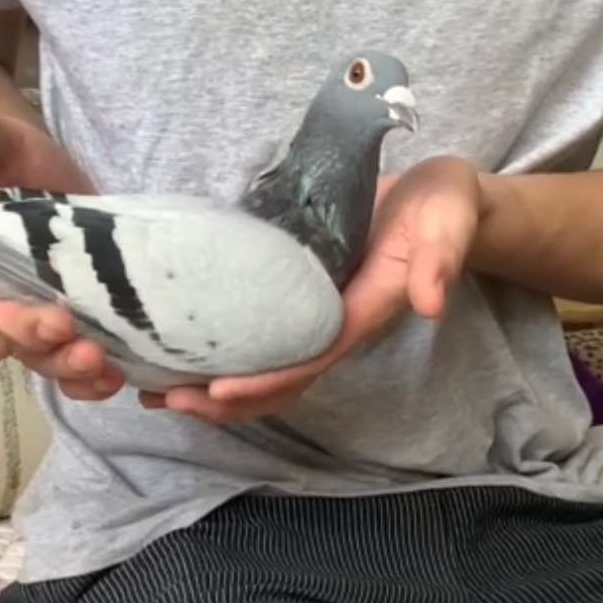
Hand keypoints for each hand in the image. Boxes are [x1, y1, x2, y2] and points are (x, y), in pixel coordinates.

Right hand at [0, 86, 124, 400]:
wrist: (58, 174)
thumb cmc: (15, 162)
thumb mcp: (0, 146)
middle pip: (6, 342)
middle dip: (33, 341)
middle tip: (64, 328)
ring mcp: (36, 324)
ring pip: (46, 360)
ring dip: (70, 367)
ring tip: (100, 362)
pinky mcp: (79, 328)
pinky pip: (81, 368)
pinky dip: (97, 378)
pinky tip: (120, 374)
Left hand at [153, 156, 482, 424]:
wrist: (443, 202)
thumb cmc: (444, 210)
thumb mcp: (448, 223)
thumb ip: (441, 260)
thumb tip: (431, 304)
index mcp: (363, 315)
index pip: (308, 361)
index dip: (264, 381)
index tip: (215, 391)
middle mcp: (335, 326)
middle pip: (278, 382)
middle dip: (222, 400)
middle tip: (163, 399)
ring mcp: (316, 316)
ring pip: (264, 368)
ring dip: (212, 387)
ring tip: (154, 389)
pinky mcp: (301, 296)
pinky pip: (259, 337)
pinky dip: (219, 351)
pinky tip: (177, 347)